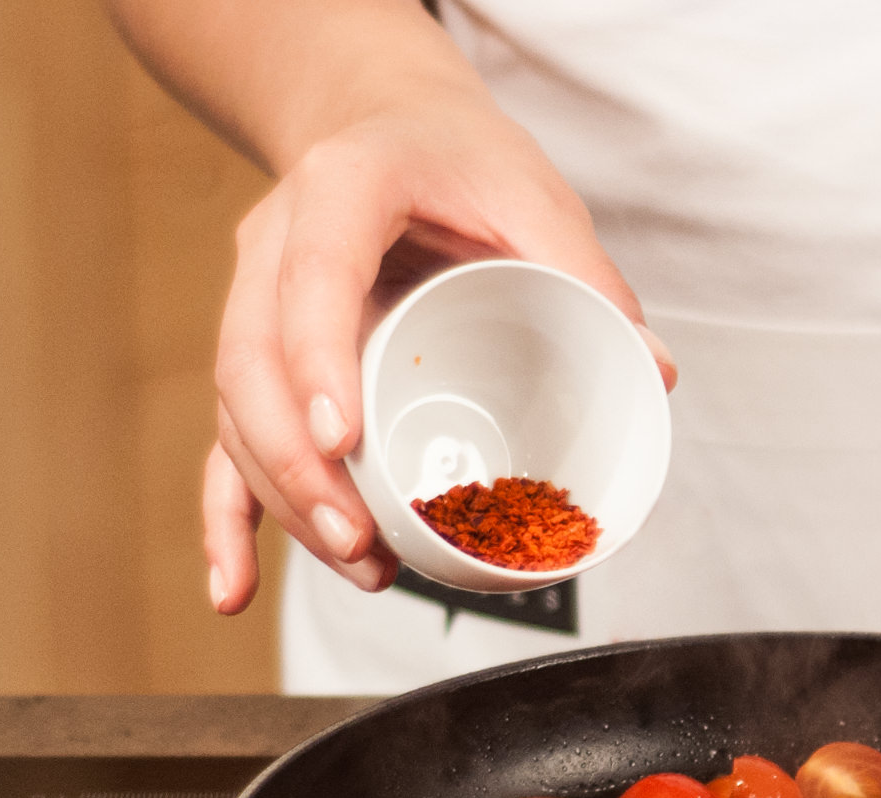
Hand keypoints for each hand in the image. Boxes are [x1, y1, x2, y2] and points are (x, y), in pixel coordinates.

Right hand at [203, 97, 675, 613]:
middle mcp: (277, 243)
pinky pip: (227, 442)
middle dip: (299, 465)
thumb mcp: (533, 193)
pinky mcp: (259, 358)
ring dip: (287, 500)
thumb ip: (587, 274)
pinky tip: (236, 590)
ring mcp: (254, 302)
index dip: (316, 356)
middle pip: (252, 362)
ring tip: (357, 563)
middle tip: (359, 538)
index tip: (347, 440)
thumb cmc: (458, 157)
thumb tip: (653, 369)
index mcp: (343, 188)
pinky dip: (231, 521)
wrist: (387, 124)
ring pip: (238, 411)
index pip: (312, 273)